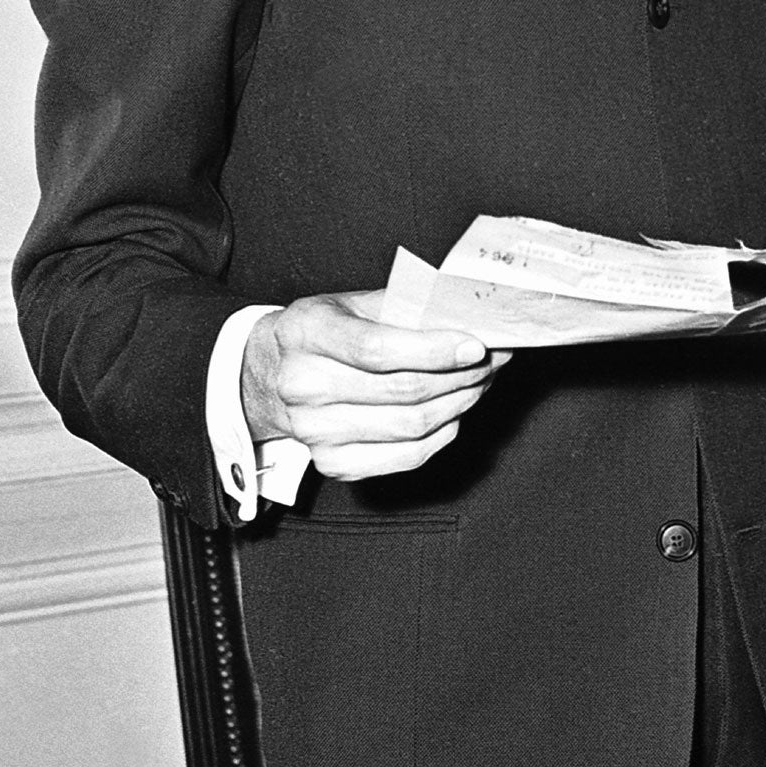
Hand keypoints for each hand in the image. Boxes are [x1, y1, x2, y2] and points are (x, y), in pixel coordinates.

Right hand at [242, 291, 510, 480]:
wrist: (272, 373)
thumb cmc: (326, 330)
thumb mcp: (354, 302)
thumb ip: (406, 307)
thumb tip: (471, 316)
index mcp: (306, 332)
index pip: (377, 350)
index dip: (433, 350)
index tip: (476, 345)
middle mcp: (303, 385)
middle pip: (401, 391)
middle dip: (460, 376)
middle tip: (493, 360)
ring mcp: (314, 431)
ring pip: (410, 426)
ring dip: (458, 404)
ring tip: (481, 383)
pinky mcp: (333, 463)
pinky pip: (405, 457)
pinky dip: (441, 435)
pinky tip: (455, 412)